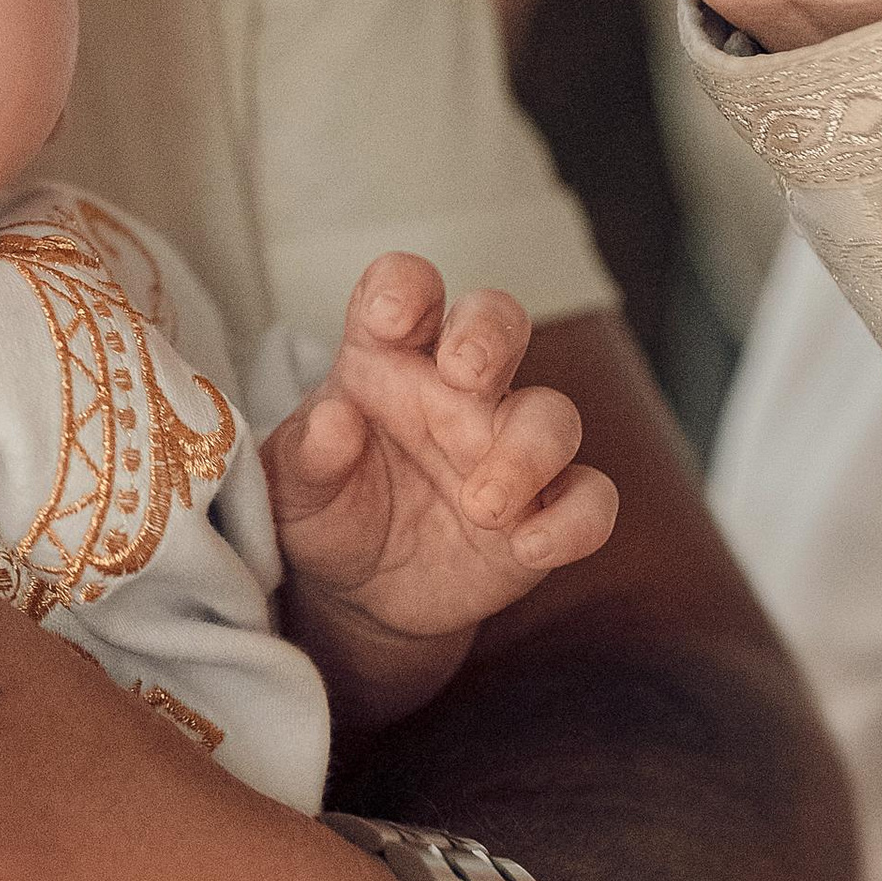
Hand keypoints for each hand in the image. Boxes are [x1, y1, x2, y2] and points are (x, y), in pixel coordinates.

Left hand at [264, 256, 617, 734]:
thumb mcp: (292, 490)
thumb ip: (305, 457)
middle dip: (489, 333)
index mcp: (386, 359)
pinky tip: (529, 546)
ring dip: (527, 451)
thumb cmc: (326, 513)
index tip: (389, 318)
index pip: (406, 289)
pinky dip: (574, 521)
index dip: (404, 286)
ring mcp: (506, 447)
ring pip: (552, 414)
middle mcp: (455, 391)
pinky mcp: (545, 510)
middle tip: (464, 371)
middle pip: (499, 321)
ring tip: (480, 505)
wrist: (359, 594)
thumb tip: (333, 422)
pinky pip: (589, 499)